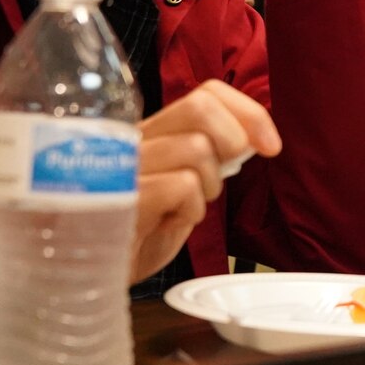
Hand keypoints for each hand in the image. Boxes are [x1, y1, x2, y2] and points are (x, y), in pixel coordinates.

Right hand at [129, 80, 280, 283]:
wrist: (94, 272)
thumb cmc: (142, 230)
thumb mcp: (185, 187)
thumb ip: (210, 156)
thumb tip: (256, 138)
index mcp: (153, 131)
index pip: (207, 92)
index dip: (248, 112)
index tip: (270, 146)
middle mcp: (134, 138)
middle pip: (201, 107)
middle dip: (232, 141)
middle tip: (220, 177)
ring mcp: (123, 164)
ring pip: (196, 148)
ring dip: (208, 185)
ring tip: (185, 207)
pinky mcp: (123, 196)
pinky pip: (181, 185)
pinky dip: (190, 209)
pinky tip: (169, 222)